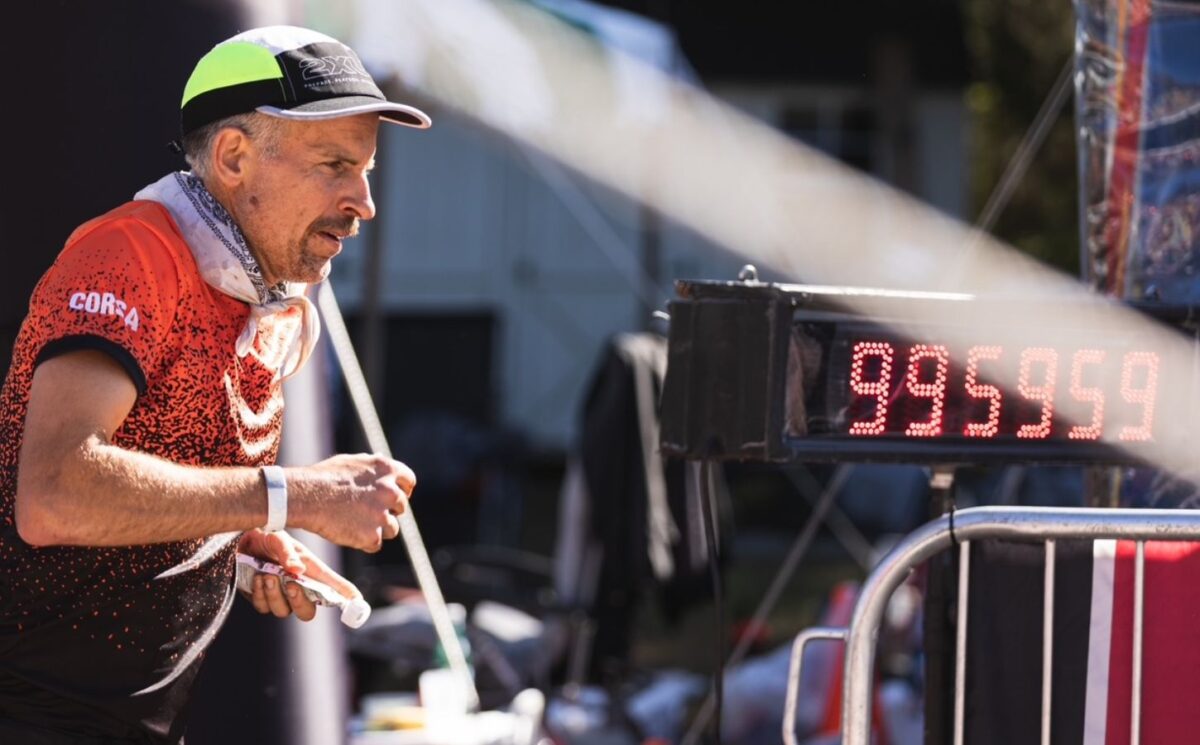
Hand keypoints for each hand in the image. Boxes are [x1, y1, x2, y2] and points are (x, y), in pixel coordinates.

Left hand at [236, 529, 362, 621]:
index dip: (348, 597)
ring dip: (274, 594)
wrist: (242, 540)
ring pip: (282, 611)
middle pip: (307, 612)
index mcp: (312, 573)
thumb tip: (297, 569)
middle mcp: (299, 588)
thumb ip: (288, 553)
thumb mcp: (279, 539)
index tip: (357, 603)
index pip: (334, 588)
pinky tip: (258, 578)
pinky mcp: (262, 599)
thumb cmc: (268, 537)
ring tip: (267, 574)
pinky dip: (260, 594)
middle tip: (290, 584)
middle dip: (299, 602)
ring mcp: (280, 596)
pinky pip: (263, 607)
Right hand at [287, 454, 415, 551]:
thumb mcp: (351, 462)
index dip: (401, 490)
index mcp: (387, 469)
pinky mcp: (372, 535)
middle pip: (401, 507)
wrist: (305, 497)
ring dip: (378, 529)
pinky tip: (348, 534)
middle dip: (388, 511)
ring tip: (354, 524)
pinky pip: (375, 544)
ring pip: (392, 528)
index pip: (409, 482)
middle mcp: (390, 491)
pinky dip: (364, 542)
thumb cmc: (323, 477)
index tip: (391, 498)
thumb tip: (382, 459)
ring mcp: (382, 514)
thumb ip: (371, 464)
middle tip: (366, 513)